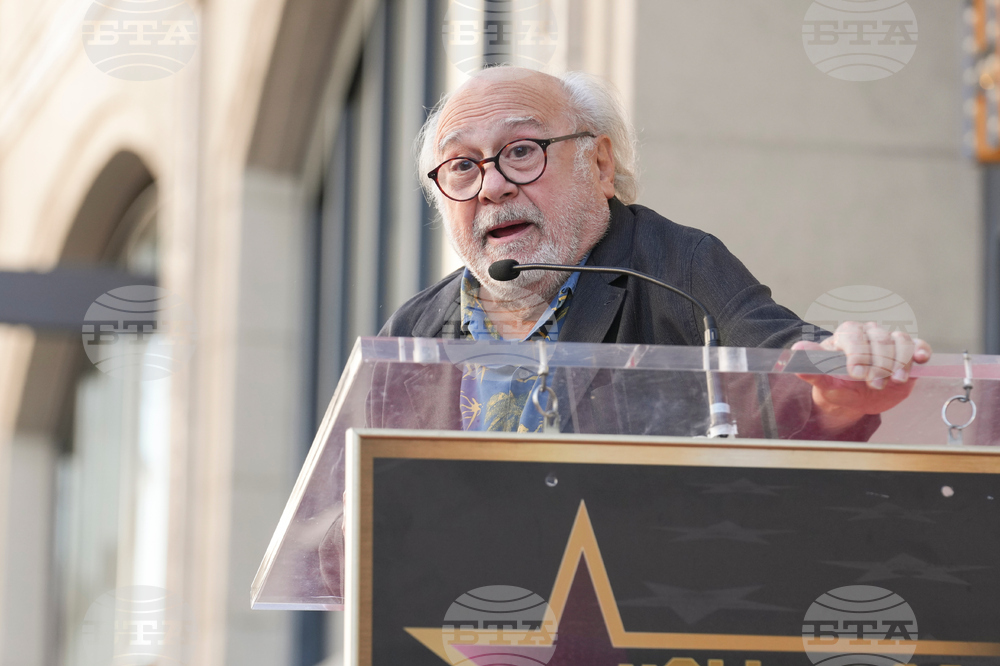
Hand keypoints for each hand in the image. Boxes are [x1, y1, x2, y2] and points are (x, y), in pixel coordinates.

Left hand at [791, 321, 931, 433]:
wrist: (856, 398)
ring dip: (899, 362)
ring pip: (900, 341)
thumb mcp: (824, 381)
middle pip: (880, 340)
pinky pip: (918, 344)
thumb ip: (811, 367)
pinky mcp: (908, 352)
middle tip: (874, 384)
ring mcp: (890, 340)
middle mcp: (869, 332)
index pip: (854, 336)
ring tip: (893, 380)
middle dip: (879, 363)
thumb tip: (796, 350)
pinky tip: (921, 359)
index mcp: (846, 334)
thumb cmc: (838, 385)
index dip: (857, 354)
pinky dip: (921, 350)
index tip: (856, 373)